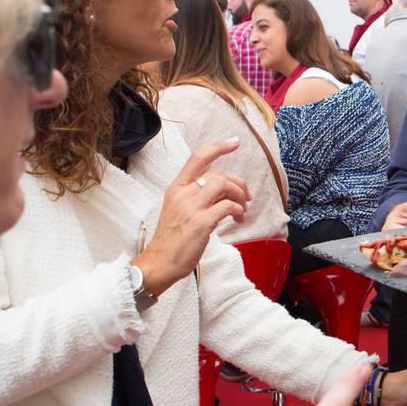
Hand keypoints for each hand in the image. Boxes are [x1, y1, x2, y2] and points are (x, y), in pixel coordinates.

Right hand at [134, 138, 251, 295]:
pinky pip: (228, 207)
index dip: (218, 147)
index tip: (235, 142)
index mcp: (176, 188)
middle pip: (218, 173)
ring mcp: (191, 208)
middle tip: (246, 197)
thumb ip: (197, 195)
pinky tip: (238, 219)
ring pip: (224, 185)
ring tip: (242, 210)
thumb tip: (223, 188)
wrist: (160, 263)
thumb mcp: (179, 209)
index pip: (197, 158)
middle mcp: (182, 194)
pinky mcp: (200, 223)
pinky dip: (238, 210)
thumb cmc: (172, 239)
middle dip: (238, 183)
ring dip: (240, 196)